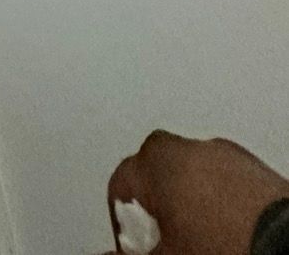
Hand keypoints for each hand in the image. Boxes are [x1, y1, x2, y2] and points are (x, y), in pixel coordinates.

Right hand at [100, 131, 288, 254]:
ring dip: (190, 205)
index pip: (120, 186)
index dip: (122, 226)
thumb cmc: (225, 243)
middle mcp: (188, 146)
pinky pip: (224, 183)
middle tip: (163, 242)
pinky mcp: (256, 168)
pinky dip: (220, 203)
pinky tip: (227, 234)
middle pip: (156, 176)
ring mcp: (225, 154)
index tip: (132, 249)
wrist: (285, 242)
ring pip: (192, 178)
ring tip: (200, 241)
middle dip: (156, 210)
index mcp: (155, 160)